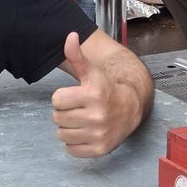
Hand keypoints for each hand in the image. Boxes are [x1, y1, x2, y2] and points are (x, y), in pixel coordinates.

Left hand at [52, 33, 135, 156]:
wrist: (130, 108)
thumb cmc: (106, 89)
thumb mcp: (92, 71)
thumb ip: (77, 56)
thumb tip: (70, 36)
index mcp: (94, 94)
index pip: (56, 100)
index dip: (64, 97)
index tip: (76, 95)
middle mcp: (97, 115)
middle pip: (57, 118)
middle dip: (65, 112)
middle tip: (79, 108)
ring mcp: (99, 134)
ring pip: (61, 135)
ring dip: (68, 128)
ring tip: (82, 120)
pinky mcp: (99, 149)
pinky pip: (71, 150)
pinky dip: (75, 143)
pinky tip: (86, 132)